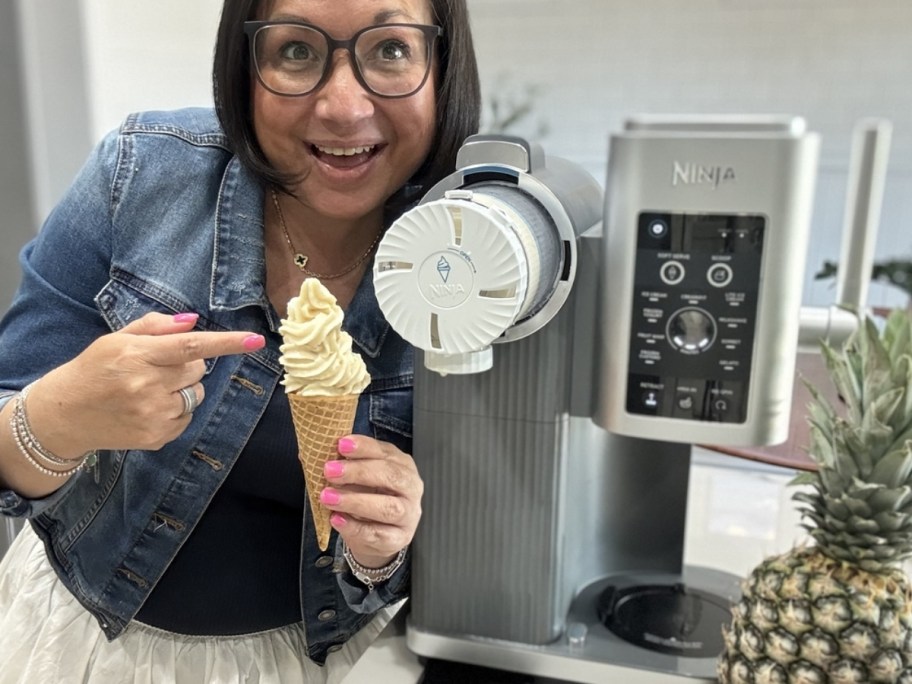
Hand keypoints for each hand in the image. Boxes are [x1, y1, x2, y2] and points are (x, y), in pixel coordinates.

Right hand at [26, 312, 264, 456]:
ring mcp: (153, 415)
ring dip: (183, 389)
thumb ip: (156, 328)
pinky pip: (187, 418)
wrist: (63, 416)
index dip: (227, 343)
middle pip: (198, 370)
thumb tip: (193, 321)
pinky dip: (176, 411)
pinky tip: (149, 409)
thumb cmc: (93, 370)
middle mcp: (147, 386)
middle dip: (186, 366)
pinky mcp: (156, 438)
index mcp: (137, 356)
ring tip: (151, 390)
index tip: (256, 340)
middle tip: (157, 368)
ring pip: (197, 394)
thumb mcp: (116, 340)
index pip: (191, 346)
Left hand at [321, 435, 422, 567]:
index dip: (364, 447)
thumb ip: (348, 466)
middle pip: (391, 476)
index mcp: (402, 465)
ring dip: (355, 501)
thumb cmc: (369, 498)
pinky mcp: (400, 538)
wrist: (379, 537)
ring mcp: (408, 514)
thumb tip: (322, 455)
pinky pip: (379, 534)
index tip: (341, 444)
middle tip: (330, 471)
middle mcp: (411, 487)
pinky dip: (355, 527)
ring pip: (388, 507)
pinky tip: (336, 519)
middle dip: (359, 472)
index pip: (385, 452)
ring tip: (328, 497)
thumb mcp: (361, 479)